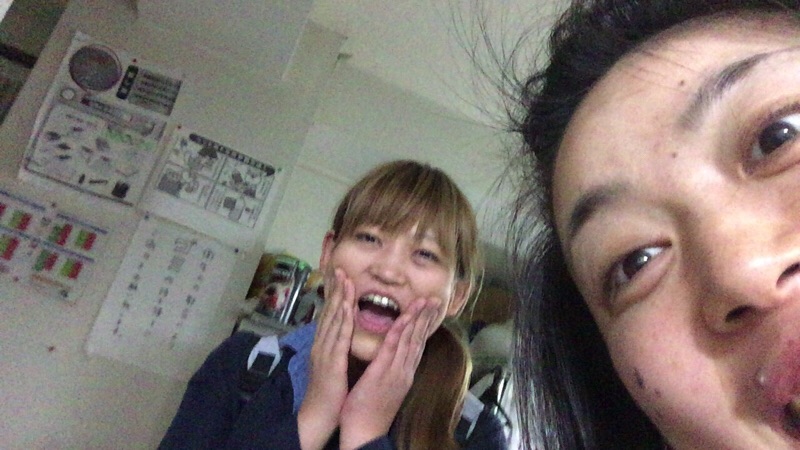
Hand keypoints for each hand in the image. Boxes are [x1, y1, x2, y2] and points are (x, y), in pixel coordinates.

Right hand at [297, 269, 355, 449]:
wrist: (317, 415)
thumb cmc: (329, 393)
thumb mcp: (332, 365)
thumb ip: (336, 348)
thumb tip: (343, 334)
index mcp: (323, 345)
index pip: (329, 314)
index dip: (335, 295)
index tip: (341, 277)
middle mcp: (321, 344)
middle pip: (329, 312)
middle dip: (335, 290)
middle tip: (341, 268)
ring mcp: (324, 352)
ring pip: (333, 320)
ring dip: (339, 298)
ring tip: (345, 279)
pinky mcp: (330, 362)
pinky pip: (338, 337)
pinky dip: (343, 320)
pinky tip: (346, 307)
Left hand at [337, 297, 439, 449]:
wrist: (365, 433)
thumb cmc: (369, 411)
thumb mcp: (384, 387)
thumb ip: (391, 371)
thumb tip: (392, 357)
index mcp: (403, 373)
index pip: (417, 345)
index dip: (424, 326)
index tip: (430, 310)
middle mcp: (404, 371)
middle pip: (418, 339)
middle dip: (426, 318)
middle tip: (435, 299)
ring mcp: (396, 372)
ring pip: (409, 341)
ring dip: (417, 319)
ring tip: (424, 301)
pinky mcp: (383, 374)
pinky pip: (392, 349)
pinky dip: (400, 332)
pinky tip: (405, 318)